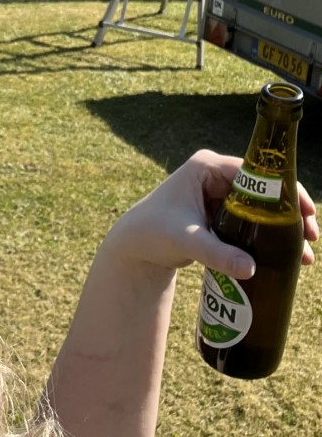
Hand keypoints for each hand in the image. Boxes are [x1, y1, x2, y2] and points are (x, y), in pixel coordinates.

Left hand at [104, 150, 317, 280]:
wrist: (133, 248)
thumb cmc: (152, 234)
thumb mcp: (186, 241)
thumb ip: (217, 254)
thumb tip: (250, 269)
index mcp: (206, 167)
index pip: (256, 173)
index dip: (285, 190)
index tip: (306, 212)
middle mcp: (213, 175)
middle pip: (263, 191)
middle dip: (289, 214)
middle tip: (311, 238)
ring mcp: (216, 194)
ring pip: (260, 208)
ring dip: (282, 228)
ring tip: (305, 255)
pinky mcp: (217, 213)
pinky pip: (250, 221)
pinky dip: (267, 236)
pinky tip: (286, 256)